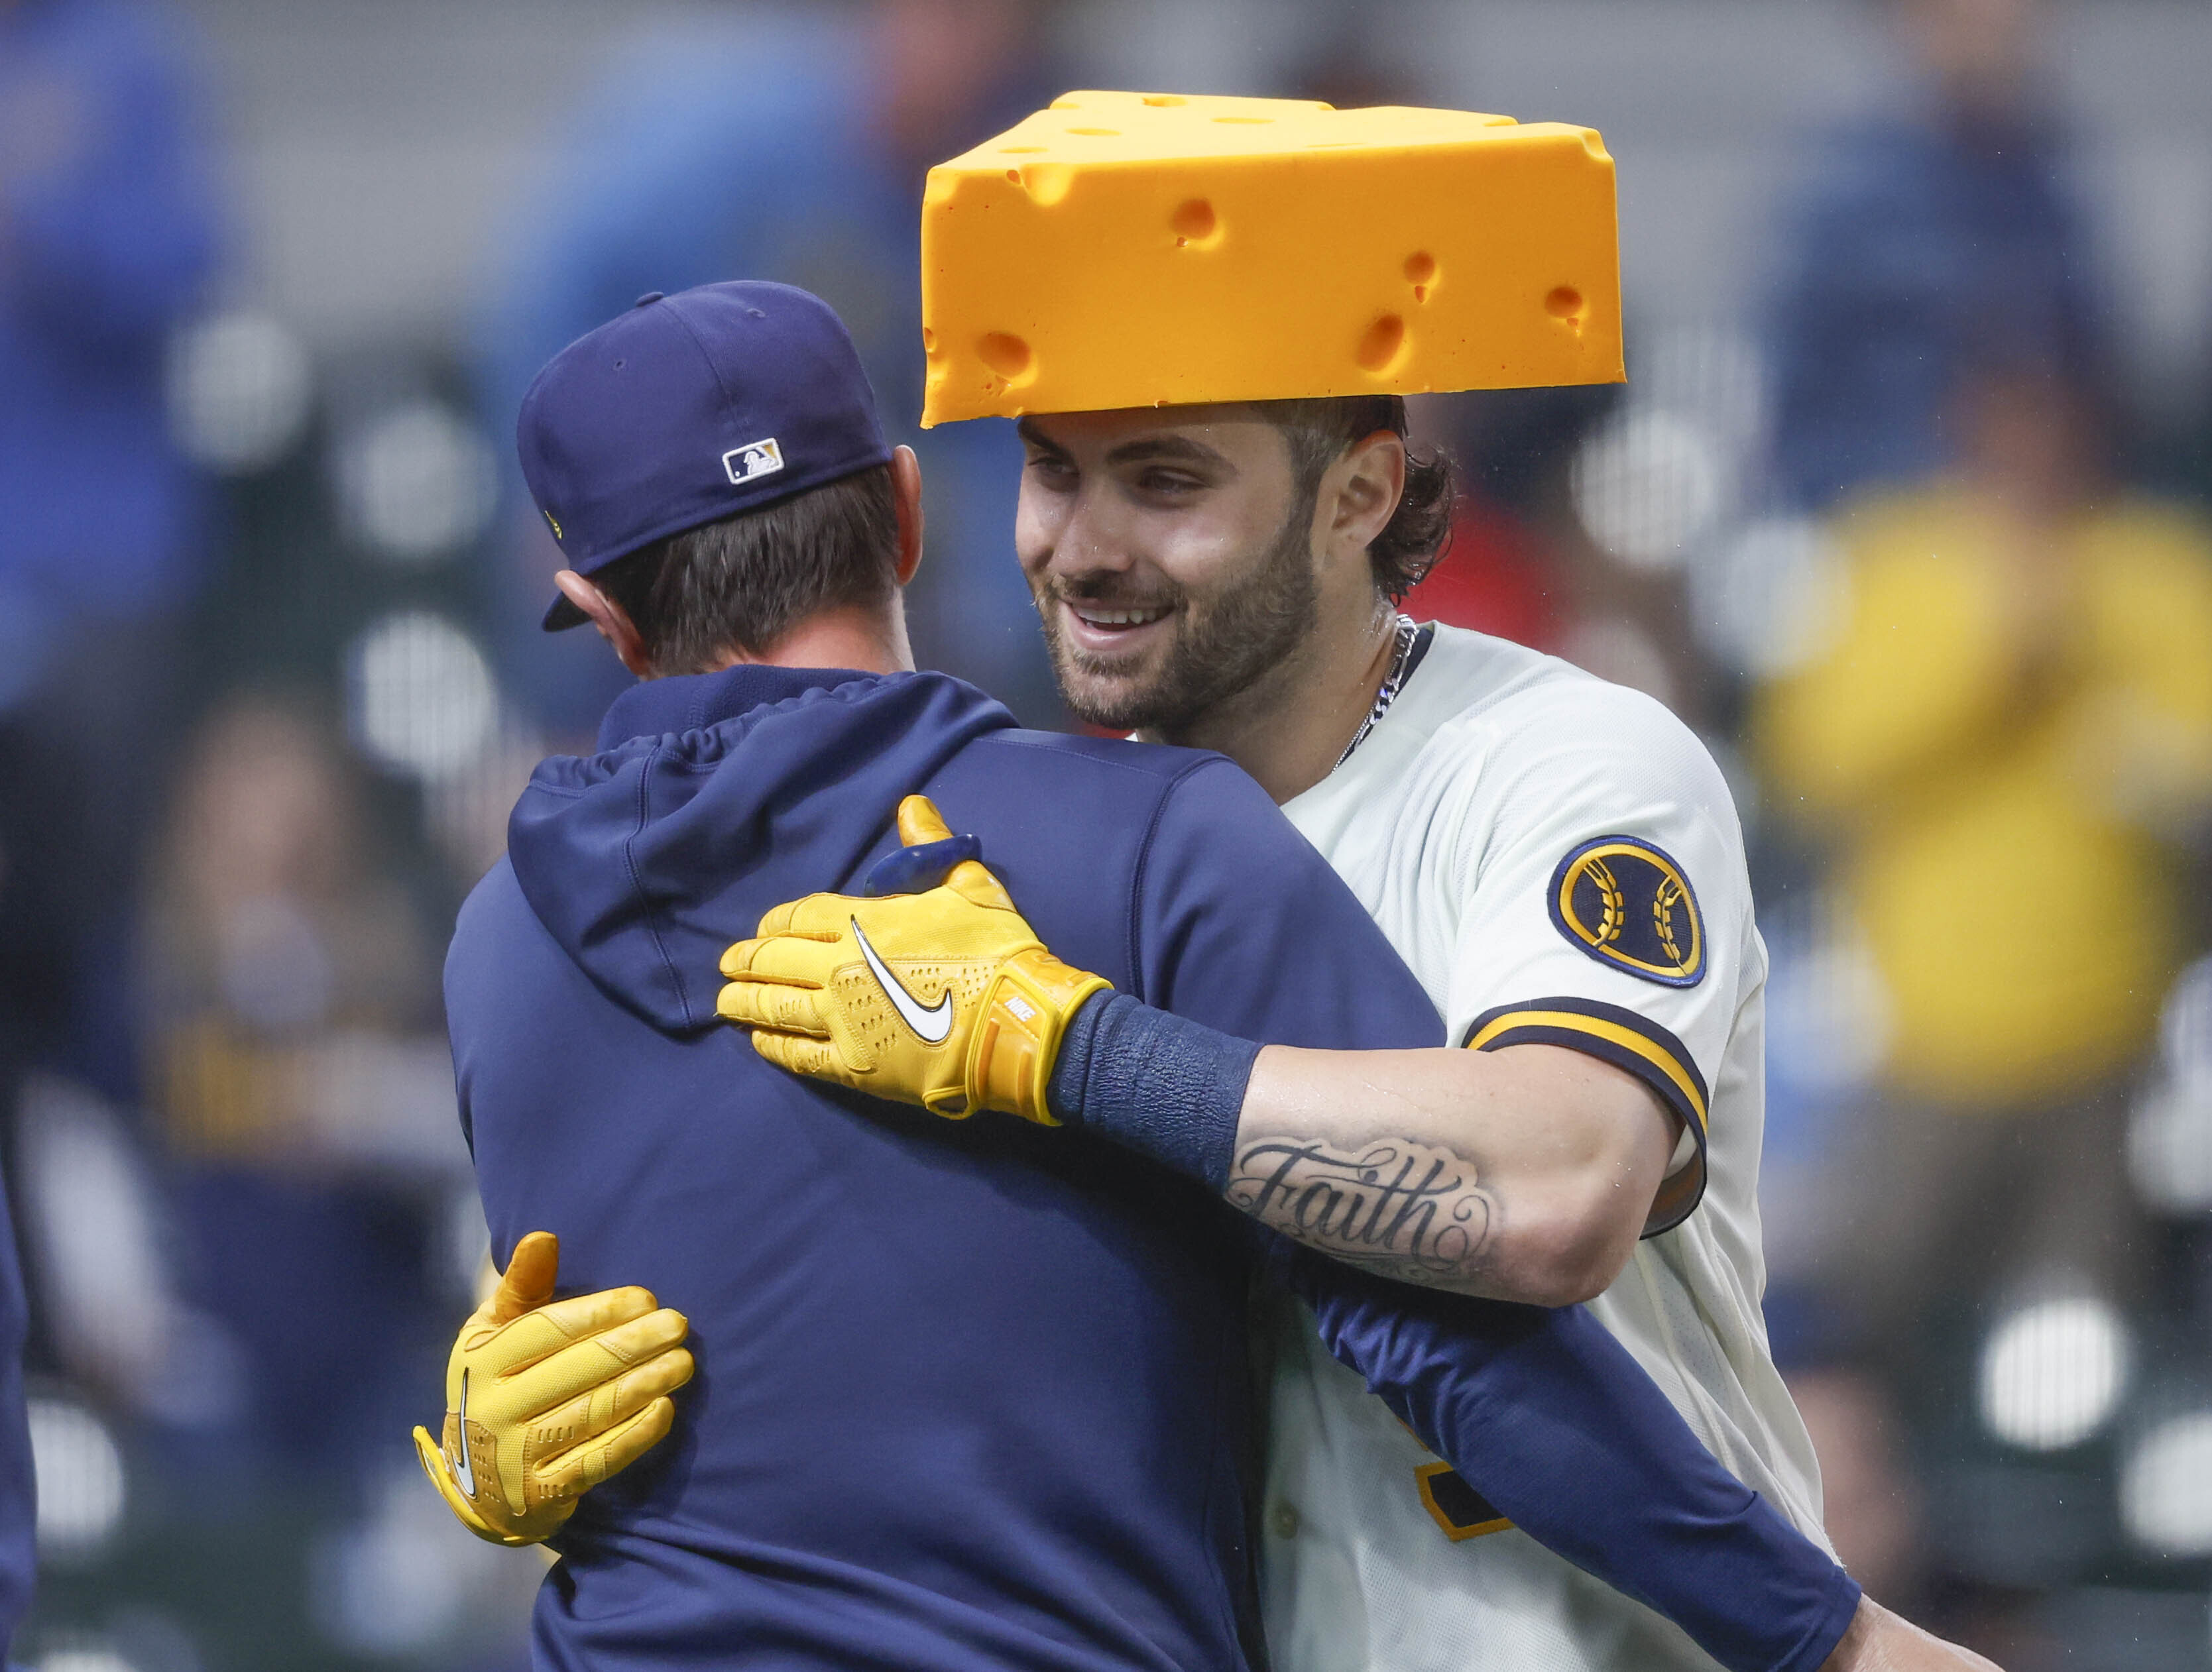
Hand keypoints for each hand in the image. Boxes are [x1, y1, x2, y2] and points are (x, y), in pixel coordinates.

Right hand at [412, 1231, 692, 1546]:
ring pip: (592, 1414)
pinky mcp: (543, 1494)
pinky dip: (635, 1435)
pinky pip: (598, 1461)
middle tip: (679, 1324)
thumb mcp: (491, 1334)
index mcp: (481, 1363)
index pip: (548, 1331)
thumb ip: (521, 1287)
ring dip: (645, 1385)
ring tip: (685, 1361)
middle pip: (576, 1371)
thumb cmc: (496, 1385)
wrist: (473, 1481)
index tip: (646, 1297)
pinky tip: (666, 1408)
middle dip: (633, 1344)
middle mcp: (495, 1411)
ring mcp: (516, 1457)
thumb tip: (544, 1236)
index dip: (600, 1312)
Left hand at [717, 795, 1108, 1122]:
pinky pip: (799, 1054)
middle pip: (775, 960)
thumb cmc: (996, 951)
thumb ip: (930, 846)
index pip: (800, 916)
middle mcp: (839, 968)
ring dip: (744, 1002)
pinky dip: (772, 1046)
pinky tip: (757, 1041)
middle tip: (728, 964)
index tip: (764, 928)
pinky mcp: (853, 1065)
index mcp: (865, 922)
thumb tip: (910, 805)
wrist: (1015, 1021)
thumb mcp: (969, 884)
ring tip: (724, 1002)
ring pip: (774, 1007)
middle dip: (747, 960)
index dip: (776, 922)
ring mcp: (842, 1019)